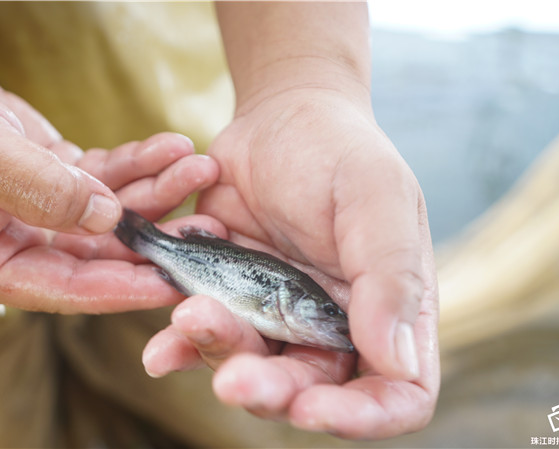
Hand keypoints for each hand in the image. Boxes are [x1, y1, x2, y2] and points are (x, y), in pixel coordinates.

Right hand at [0, 63, 218, 312]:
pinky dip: (135, 166)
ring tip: (199, 167)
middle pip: (97, 256)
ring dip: (154, 193)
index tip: (176, 282)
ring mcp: (35, 223)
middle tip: (209, 224)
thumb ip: (44, 191)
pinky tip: (171, 148)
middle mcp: (14, 254)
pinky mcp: (51, 189)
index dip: (122, 285)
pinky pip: (102, 183)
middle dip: (154, 235)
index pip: (65, 289)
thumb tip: (109, 217)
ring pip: (108, 218)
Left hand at [143, 88, 438, 438]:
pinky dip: (179, 345)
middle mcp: (332, 326)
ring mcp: (276, 317)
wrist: (281, 116)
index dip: (361, 417)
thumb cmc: (340, 150)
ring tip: (191, 314)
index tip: (314, 408)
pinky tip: (160, 348)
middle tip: (233, 381)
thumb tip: (398, 364)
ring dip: (218, 354)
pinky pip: (202, 338)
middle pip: (308, 391)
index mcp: (388, 310)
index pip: (395, 395)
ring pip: (248, 367)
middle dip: (269, 392)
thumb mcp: (377, 199)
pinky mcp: (227, 299)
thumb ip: (390, 277)